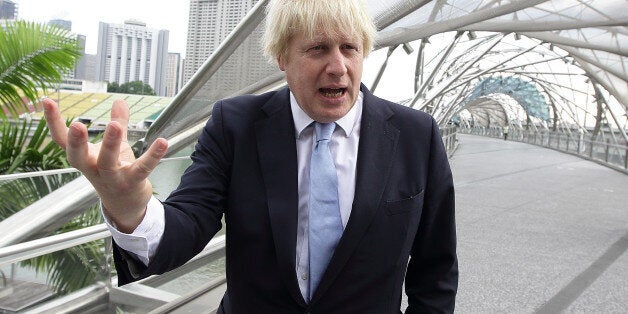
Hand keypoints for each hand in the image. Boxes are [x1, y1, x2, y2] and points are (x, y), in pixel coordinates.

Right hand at [43, 98, 167, 232]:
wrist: (126, 205)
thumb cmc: (116, 172)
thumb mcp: (114, 147)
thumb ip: (117, 123)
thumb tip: (120, 101)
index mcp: (84, 158)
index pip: (62, 140)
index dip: (53, 121)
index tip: (46, 100)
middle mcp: (93, 169)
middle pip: (78, 156)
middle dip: (76, 141)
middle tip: (77, 125)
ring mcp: (112, 179)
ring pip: (107, 163)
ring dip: (110, 144)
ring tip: (115, 125)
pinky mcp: (132, 183)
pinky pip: (142, 169)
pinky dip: (152, 156)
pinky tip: (162, 141)